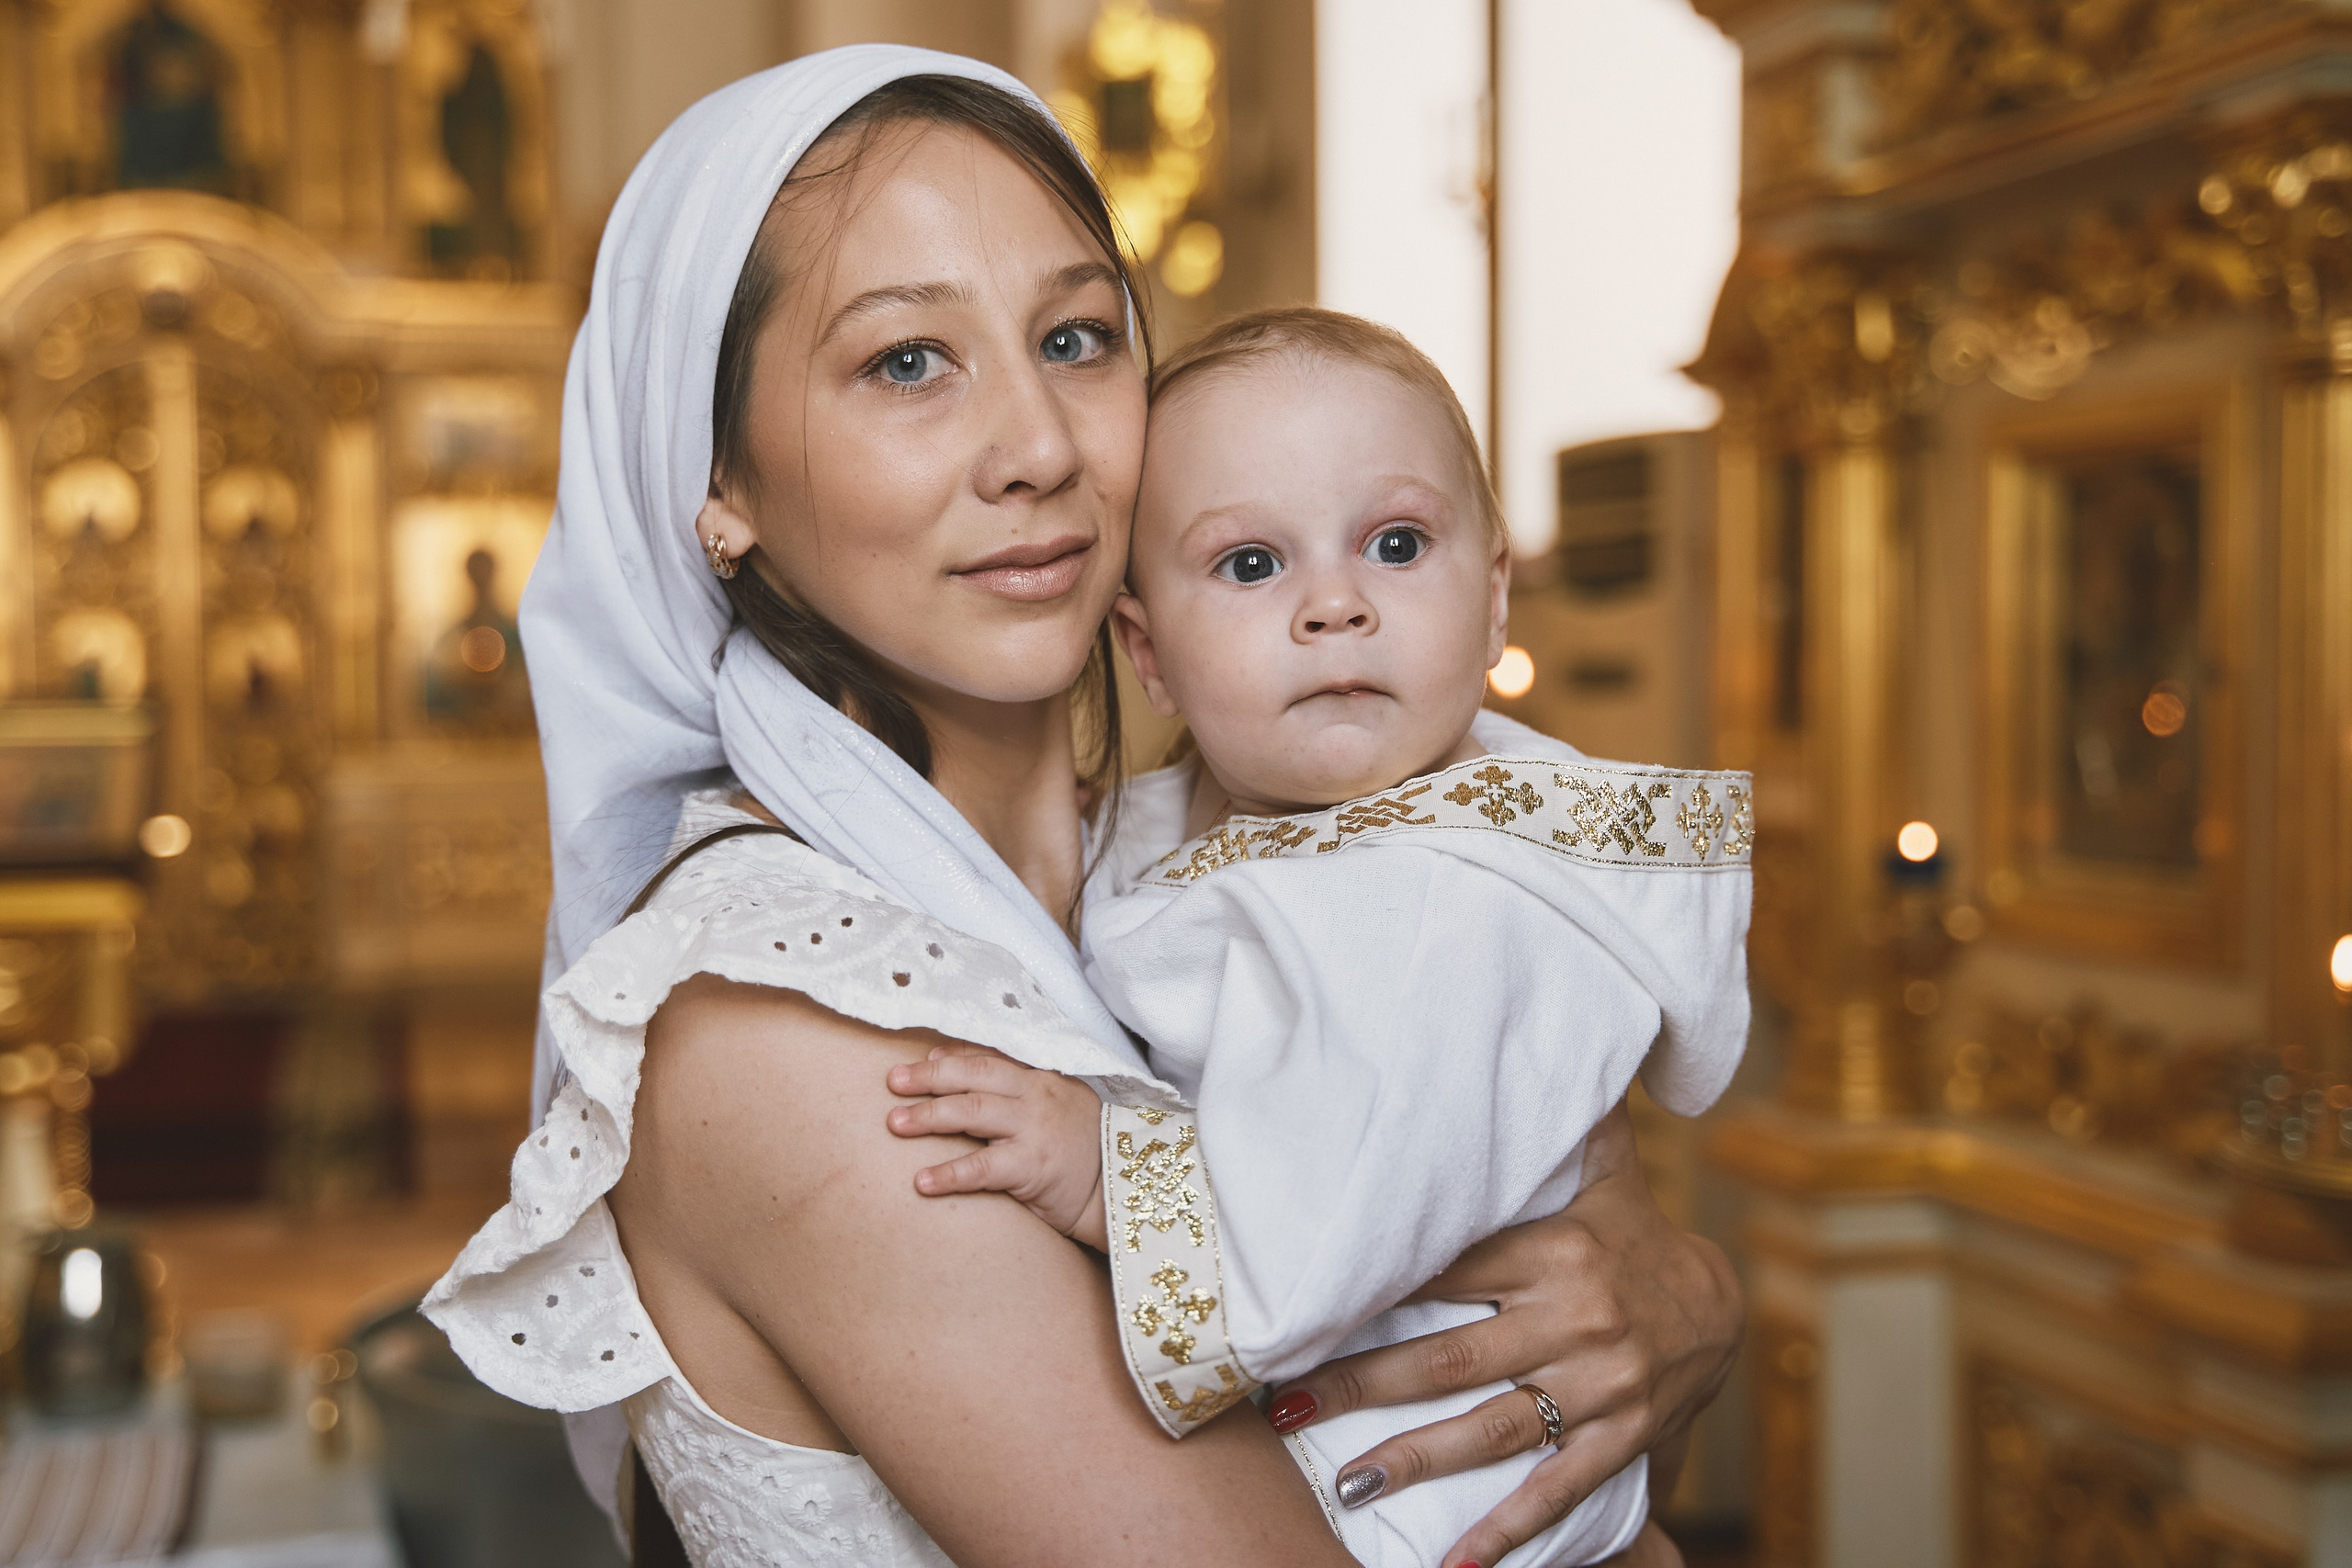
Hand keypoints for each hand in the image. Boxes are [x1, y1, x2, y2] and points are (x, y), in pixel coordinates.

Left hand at [885, 1044, 1108, 1249]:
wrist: (1124, 1187)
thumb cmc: (1085, 1149)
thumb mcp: (1060, 1105)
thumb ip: (1021, 1091)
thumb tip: (967, 1079)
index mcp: (1040, 1079)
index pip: (988, 1057)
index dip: (952, 1056)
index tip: (921, 1058)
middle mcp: (1035, 1096)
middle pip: (973, 1076)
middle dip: (929, 1077)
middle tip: (893, 1081)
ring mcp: (1033, 1129)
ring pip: (972, 1112)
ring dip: (929, 1115)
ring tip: (895, 1123)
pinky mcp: (1031, 1166)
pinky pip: (982, 1167)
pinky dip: (950, 1173)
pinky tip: (922, 1181)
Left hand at [1264, 1102, 1739, 1567]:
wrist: (1723, 1310)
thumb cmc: (1628, 1234)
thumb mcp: (1599, 1172)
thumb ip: (1558, 1117)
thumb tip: (1537, 1023)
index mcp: (1554, 1250)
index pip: (1445, 1271)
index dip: (1372, 1292)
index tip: (1302, 1307)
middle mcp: (1575, 1319)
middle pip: (1447, 1358)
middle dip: (1360, 1384)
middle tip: (1285, 1404)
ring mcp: (1598, 1387)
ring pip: (1489, 1428)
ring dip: (1413, 1459)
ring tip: (1345, 1480)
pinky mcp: (1619, 1440)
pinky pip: (1555, 1489)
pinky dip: (1505, 1532)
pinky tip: (1454, 1565)